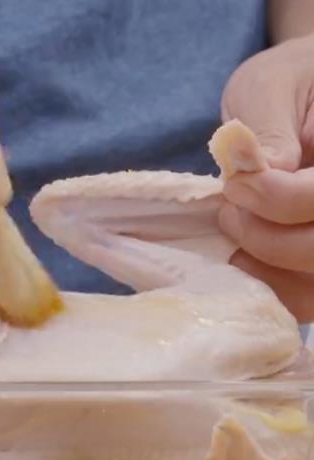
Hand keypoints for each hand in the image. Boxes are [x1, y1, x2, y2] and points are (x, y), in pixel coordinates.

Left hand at [218, 34, 313, 322]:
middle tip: (231, 210)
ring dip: (265, 267)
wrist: (305, 95)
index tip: (236, 182)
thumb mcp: (271, 86)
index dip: (278, 198)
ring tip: (237, 227)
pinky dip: (270, 287)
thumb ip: (268, 126)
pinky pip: (307, 297)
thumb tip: (264, 170)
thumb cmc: (289, 85)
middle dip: (268, 237)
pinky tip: (244, 256)